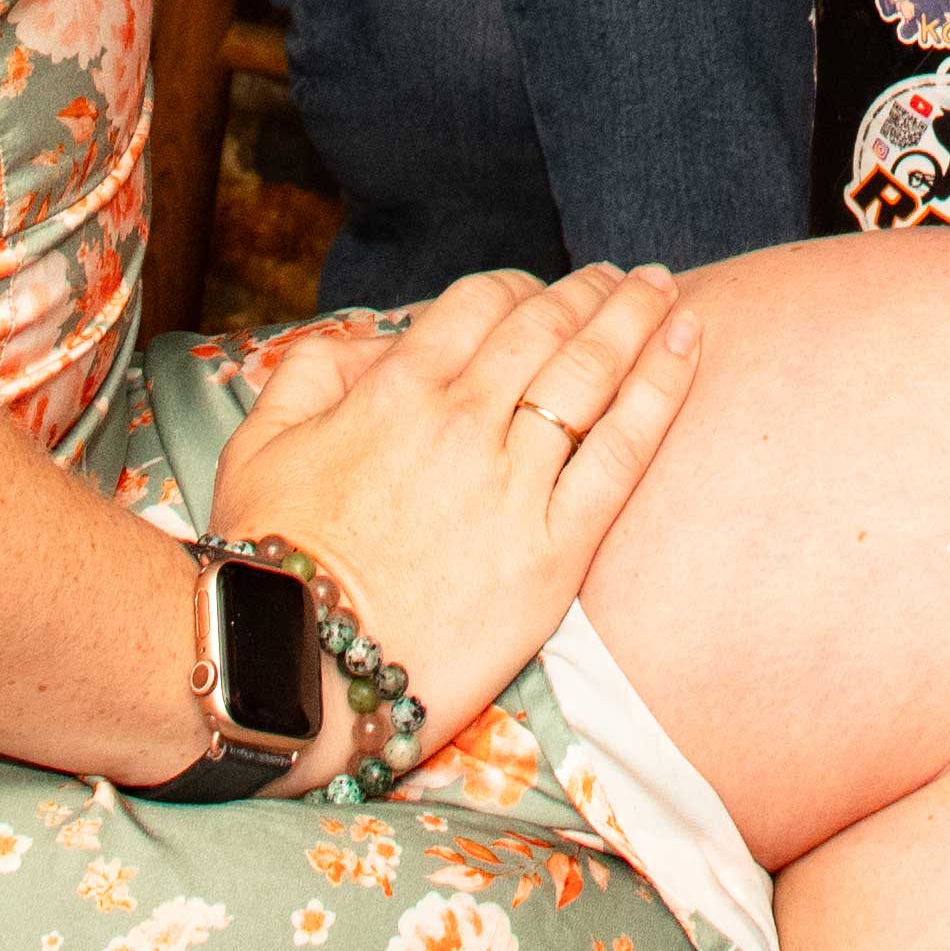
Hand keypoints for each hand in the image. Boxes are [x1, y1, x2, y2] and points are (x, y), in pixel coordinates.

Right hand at [205, 262, 696, 788]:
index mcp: (397, 392)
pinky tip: (689, 344)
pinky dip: (661, 388)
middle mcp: (464, 423)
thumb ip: (309, 373)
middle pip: (547, 327)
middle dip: (591, 291)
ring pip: (592, 373)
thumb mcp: (260, 445)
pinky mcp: (553, 552)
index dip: (519, 286)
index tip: (541, 291)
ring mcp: (514, 485)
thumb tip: (366, 345)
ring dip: (636, 318)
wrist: (295, 672)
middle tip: (625, 277)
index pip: (480, 304)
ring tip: (664, 292)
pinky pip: (622, 452)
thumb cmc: (268, 563)